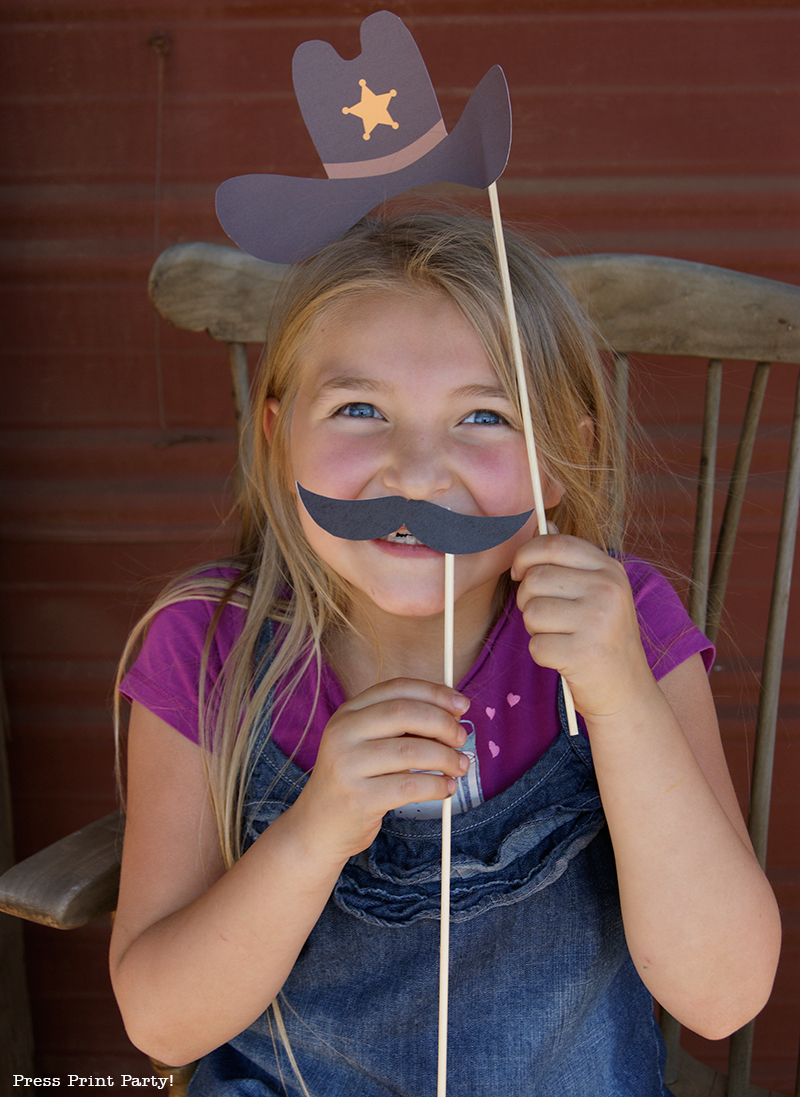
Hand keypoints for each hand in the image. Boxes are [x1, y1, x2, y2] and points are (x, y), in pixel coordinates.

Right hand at [293, 678, 470, 863]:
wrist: (319, 826)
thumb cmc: (356, 781)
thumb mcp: (370, 744)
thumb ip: (404, 728)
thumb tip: (453, 717)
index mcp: (348, 712)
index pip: (397, 689)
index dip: (435, 693)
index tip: (462, 705)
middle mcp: (342, 733)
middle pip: (405, 713)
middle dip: (443, 723)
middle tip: (461, 739)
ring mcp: (346, 765)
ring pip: (412, 751)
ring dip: (447, 757)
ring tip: (460, 767)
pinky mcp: (358, 798)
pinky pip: (410, 787)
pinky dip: (437, 786)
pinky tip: (447, 788)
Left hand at [511, 534, 653, 719]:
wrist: (627, 691)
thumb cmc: (602, 638)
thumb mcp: (596, 592)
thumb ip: (569, 561)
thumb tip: (542, 522)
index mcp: (610, 569)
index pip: (553, 544)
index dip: (525, 555)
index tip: (519, 572)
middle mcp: (608, 589)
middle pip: (534, 578)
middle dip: (528, 600)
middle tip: (547, 617)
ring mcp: (598, 620)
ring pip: (531, 612)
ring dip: (536, 630)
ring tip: (560, 637)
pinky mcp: (584, 652)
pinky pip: (536, 645)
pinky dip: (542, 655)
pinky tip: (564, 659)